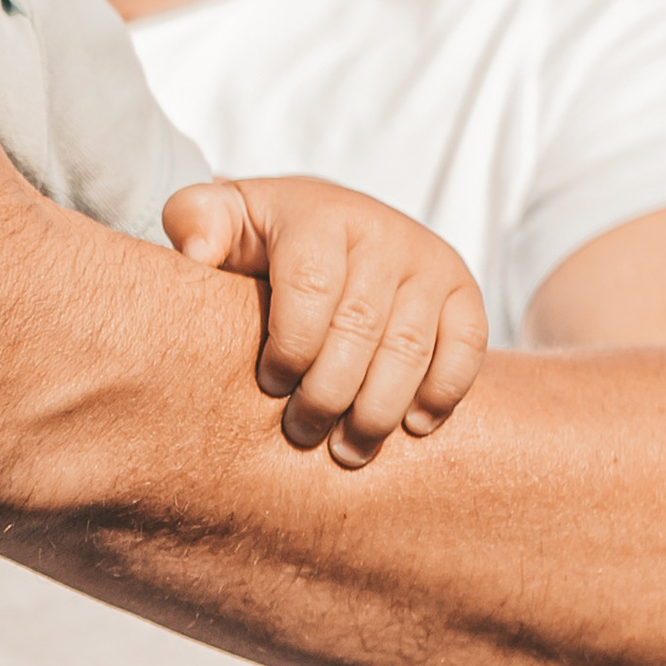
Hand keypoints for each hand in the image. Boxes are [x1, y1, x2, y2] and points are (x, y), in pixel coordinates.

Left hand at [163, 175, 488, 466]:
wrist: (329, 223)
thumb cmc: (263, 238)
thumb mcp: (222, 218)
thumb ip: (196, 221)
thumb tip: (197, 252)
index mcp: (320, 215)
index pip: (311, 287)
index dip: (290, 346)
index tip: (268, 383)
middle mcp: (383, 232)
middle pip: (361, 327)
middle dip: (328, 393)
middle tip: (302, 433)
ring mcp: (429, 261)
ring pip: (411, 347)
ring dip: (379, 409)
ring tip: (349, 451)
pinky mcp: (463, 290)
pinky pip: (468, 346)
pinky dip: (443, 393)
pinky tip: (413, 426)